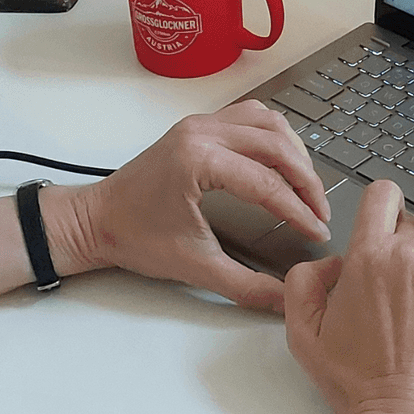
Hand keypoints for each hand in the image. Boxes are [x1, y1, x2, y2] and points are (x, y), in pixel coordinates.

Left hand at [55, 101, 330, 312]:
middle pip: (277, 146)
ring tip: (308, 185)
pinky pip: (251, 115)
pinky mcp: (199, 125)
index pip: (267, 183)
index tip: (318, 232)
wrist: (94, 221)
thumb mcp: (194, 266)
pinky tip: (283, 157)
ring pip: (269, 123)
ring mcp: (200, 124)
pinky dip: (274, 133)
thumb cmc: (134, 239)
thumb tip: (284, 298)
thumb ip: (245, 285)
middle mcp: (202, 133)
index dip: (300, 211)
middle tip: (319, 212)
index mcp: (199, 162)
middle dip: (307, 181)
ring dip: (295, 151)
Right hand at [284, 182, 413, 413]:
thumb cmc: (359, 385)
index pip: (382, 194)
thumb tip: (329, 261)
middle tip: (413, 264)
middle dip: (413, 232)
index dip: (384, 205)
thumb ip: (303, 285)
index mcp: (367, 258)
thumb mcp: (305, 336)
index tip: (387, 223)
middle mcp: (410, 254)